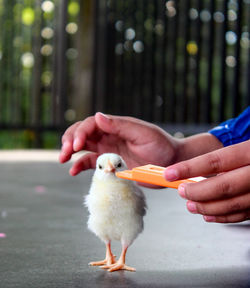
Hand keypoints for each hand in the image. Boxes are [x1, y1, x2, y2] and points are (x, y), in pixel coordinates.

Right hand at [59, 113, 177, 175]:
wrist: (171, 163)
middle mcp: (109, 136)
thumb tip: (98, 116)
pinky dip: (80, 165)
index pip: (91, 124)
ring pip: (83, 147)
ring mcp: (108, 150)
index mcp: (116, 126)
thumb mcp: (143, 133)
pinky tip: (73, 171)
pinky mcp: (110, 164)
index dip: (80, 132)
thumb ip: (121, 126)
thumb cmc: (160, 145)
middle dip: (70, 139)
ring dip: (70, 151)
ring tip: (63, 158)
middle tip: (65, 151)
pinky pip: (91, 163)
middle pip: (82, 133)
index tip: (77, 144)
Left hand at [164, 140, 249, 222]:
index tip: (170, 173)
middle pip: (223, 186)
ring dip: (207, 207)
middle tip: (181, 191)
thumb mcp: (248, 146)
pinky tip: (208, 215)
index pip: (216, 161)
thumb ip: (228, 156)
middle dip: (197, 191)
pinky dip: (223, 217)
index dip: (189, 168)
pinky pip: (244, 214)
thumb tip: (194, 170)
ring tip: (190, 205)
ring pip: (233, 204)